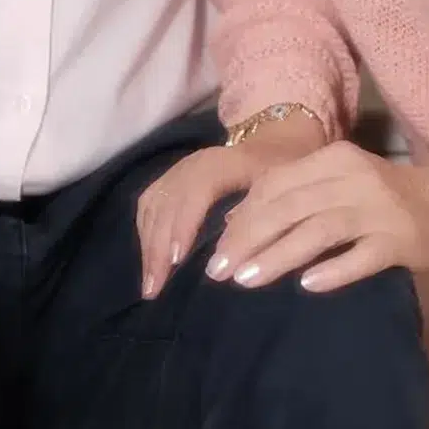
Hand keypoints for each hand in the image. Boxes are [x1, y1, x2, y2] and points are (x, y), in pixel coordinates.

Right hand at [136, 112, 324, 298]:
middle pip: (168, 202)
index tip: (177, 260)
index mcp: (225, 163)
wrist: (274, 139)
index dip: (185, 223)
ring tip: (150, 284)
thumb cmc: (282, 169)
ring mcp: (180, 168)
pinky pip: (150, 203)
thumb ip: (259, 219)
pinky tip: (150, 259)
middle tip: (155, 289)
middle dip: (158, 247)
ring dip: (148, 245)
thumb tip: (228, 257)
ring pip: (154, 204)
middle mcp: (195, 163)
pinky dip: (146, 233)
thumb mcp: (283, 190)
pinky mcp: (171, 177)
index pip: (197, 190)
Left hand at [203, 141, 428, 293]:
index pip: (276, 184)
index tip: (218, 248)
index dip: (243, 216)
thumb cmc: (382, 198)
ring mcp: (378, 208)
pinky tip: (308, 286)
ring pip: (318, 230)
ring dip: (278, 255)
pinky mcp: (399, 239)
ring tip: (247, 280)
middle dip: (249, 239)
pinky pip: (361, 256)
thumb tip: (238, 220)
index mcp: (333, 158)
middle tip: (220, 270)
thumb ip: (294, 195)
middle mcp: (353, 177)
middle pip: (290, 206)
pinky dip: (333, 270)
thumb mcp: (338, 183)